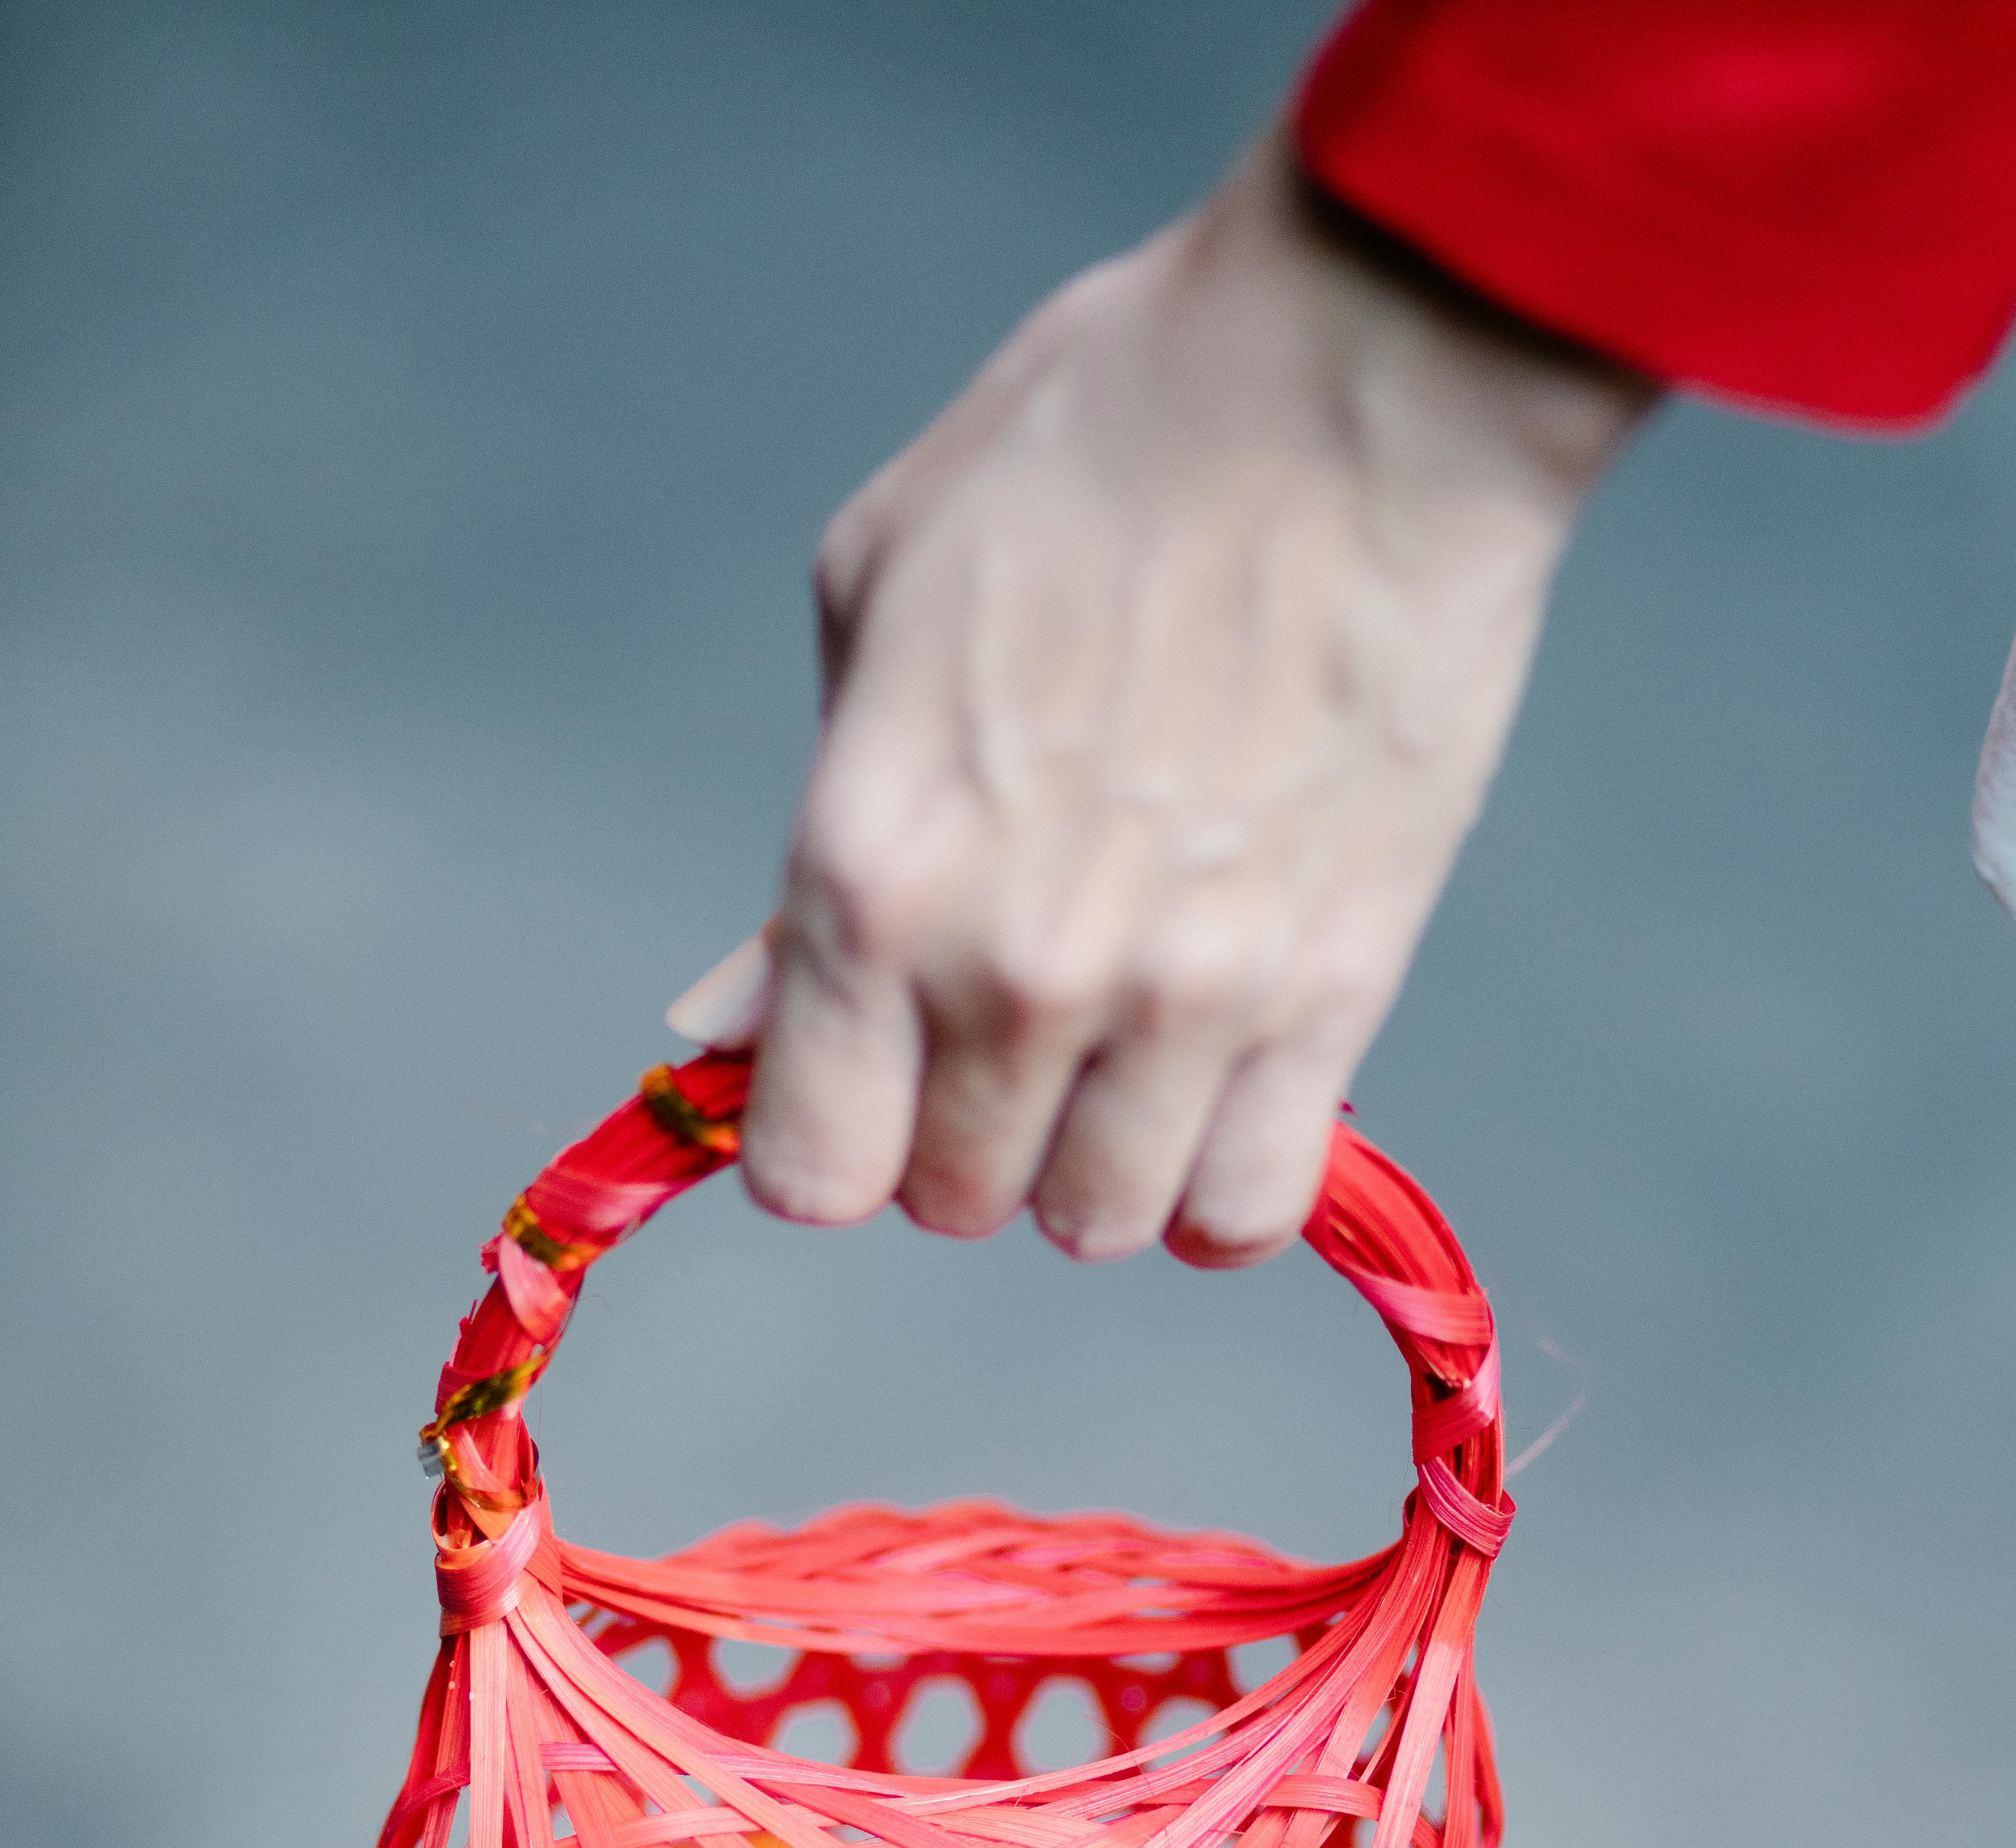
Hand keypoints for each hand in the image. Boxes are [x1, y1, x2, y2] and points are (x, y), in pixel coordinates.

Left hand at [702, 138, 1649, 1267]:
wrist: (1354, 383)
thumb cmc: (1101, 447)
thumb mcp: (878, 605)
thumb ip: (810, 854)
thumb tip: (736, 1023)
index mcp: (875, 872)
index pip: (813, 1168)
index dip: (832, 1139)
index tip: (867, 1082)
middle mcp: (1015, 971)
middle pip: (958, 1201)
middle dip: (967, 1134)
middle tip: (1010, 1027)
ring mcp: (1179, 999)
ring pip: (1103, 1220)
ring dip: (1098, 1160)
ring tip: (1125, 1054)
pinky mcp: (1327, 995)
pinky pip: (1249, 1208)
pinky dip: (1225, 1187)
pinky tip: (1219, 1103)